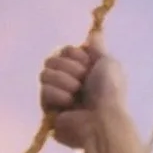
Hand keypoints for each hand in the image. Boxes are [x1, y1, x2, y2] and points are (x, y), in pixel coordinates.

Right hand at [39, 33, 130, 149]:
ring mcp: (58, 95)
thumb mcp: (109, 64)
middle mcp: (70, 81)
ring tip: (76, 92)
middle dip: (68, 67)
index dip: (74, 54)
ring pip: (45, 73)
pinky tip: (68, 104)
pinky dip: (57, 94)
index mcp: (84, 70)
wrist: (101, 119)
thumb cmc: (109, 91)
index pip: (65, 51)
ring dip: (63, 80)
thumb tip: (95, 33)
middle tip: (82, 79)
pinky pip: (43, 91)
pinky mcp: (48, 110)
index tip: (87, 63)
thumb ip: (97, 48)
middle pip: (52, 59)